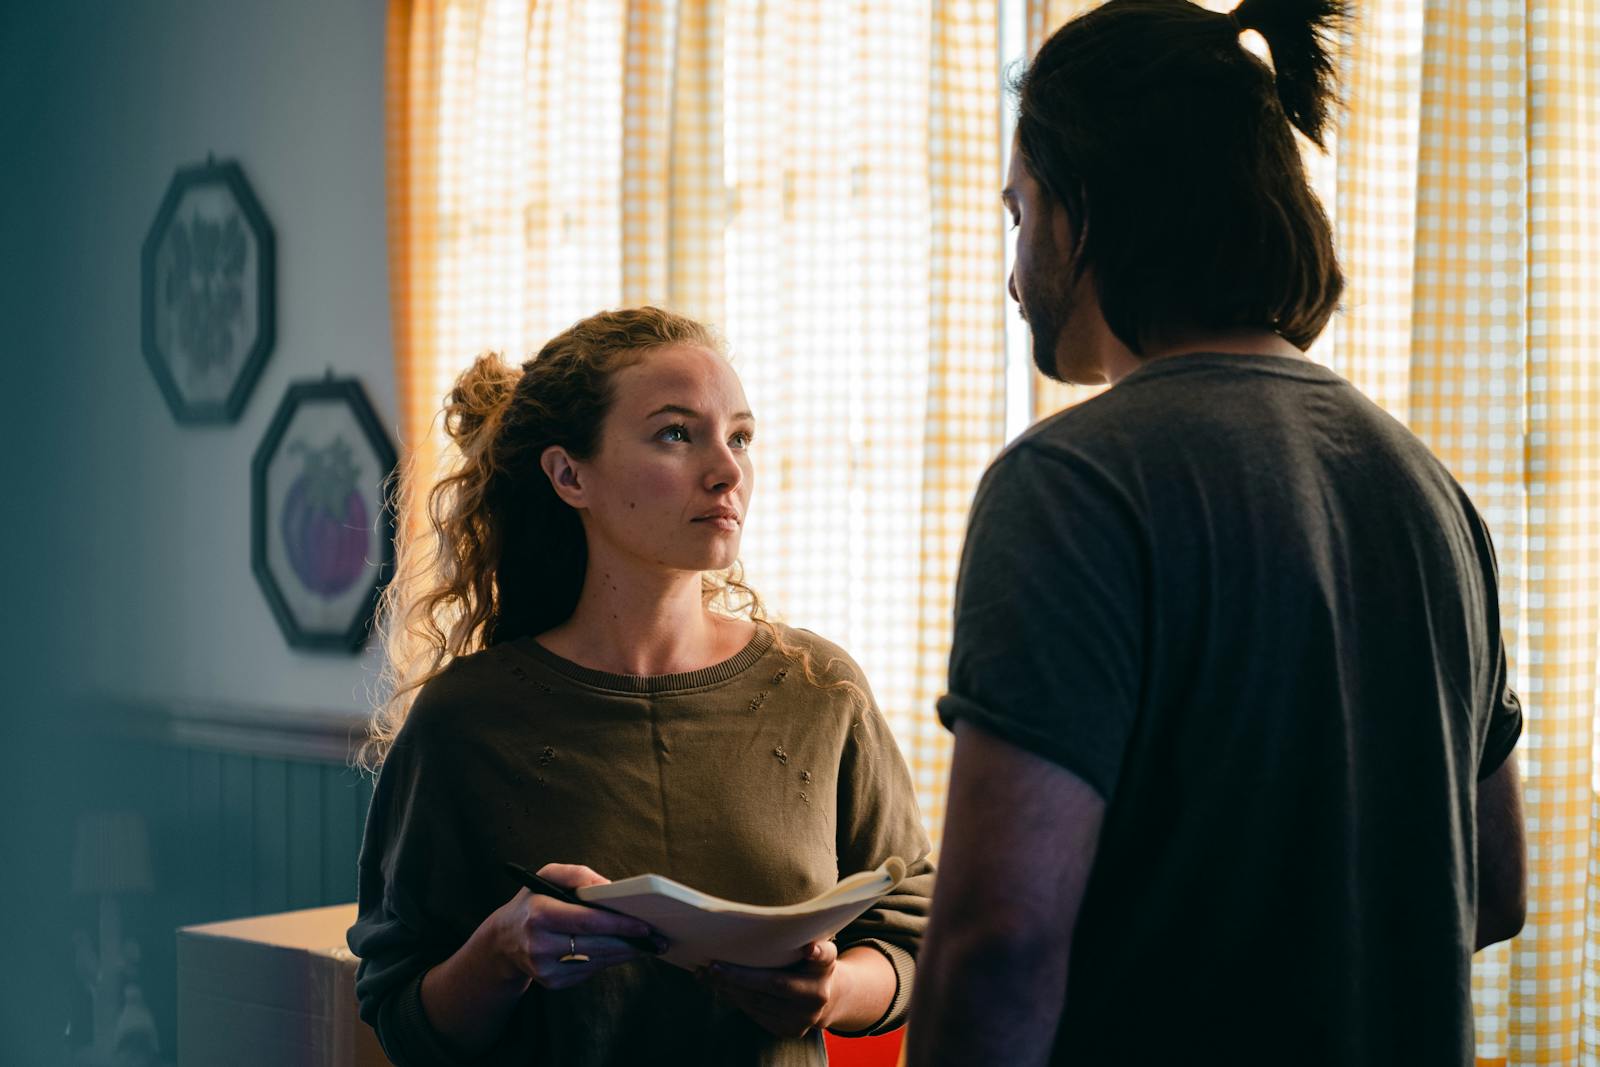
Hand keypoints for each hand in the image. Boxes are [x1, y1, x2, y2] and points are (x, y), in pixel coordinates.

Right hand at [486, 862, 661, 990]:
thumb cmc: (534, 901)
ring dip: (624, 953)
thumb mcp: (547, 876)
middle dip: (630, 942)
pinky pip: (589, 972)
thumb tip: (609, 887)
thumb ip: (577, 874)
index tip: (644, 924)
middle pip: (596, 946)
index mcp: (539, 914)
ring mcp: (544, 968)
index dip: (618, 924)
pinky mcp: (551, 983)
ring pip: (596, 962)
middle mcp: (538, 944)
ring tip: (648, 944)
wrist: (504, 939)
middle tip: (657, 938)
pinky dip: (607, 961)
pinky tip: (621, 952)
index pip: (586, 921)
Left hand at [700, 940, 842, 1037]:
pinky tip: (720, 988)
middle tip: (714, 966)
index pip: (824, 957)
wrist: (822, 996)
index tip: (809, 948)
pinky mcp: (790, 1030)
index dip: (817, 952)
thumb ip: (798, 934)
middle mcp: (819, 994)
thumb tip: (768, 920)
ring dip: (730, 989)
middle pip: (775, 984)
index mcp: (826, 965)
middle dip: (740, 976)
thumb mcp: (809, 944)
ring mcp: (805, 1017)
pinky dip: (735, 1000)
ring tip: (709, 975)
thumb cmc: (806, 961)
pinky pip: (756, 1015)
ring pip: (760, 1002)